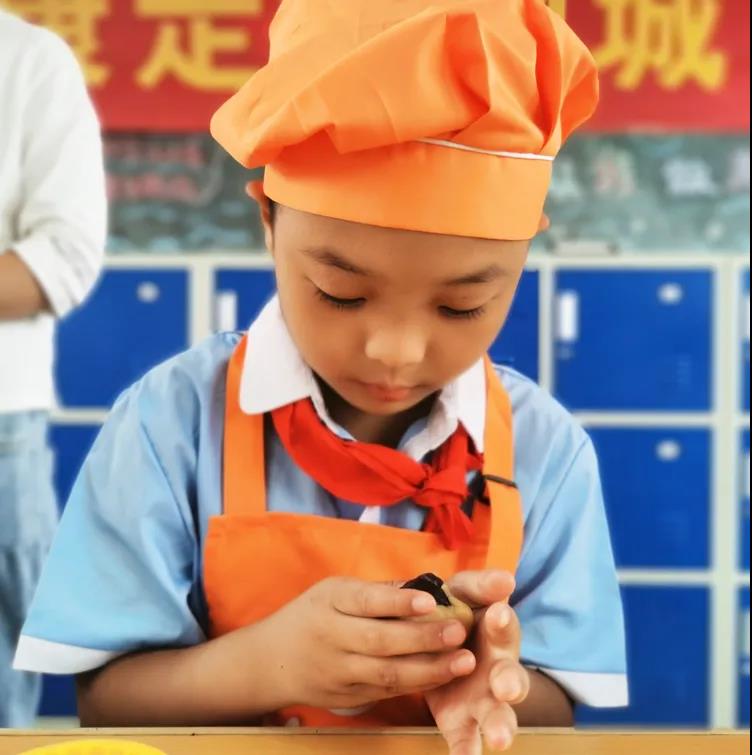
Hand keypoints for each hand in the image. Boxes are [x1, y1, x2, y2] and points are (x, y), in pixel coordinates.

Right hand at [265, 577, 477, 710]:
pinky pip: (386, 692)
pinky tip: (444, 676)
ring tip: (463, 661)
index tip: (430, 600)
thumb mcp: (334, 590)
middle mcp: (333, 638)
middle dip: (424, 638)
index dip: (398, 602)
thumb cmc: (311, 615)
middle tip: (459, 631)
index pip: (366, 601)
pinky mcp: (348, 698)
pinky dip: (417, 685)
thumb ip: (377, 591)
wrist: (271, 661)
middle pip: (380, 641)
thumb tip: (425, 586)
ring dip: (430, 669)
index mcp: (330, 603)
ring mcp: (339, 673)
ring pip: (387, 674)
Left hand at [426, 571, 528, 753]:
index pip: (505, 627)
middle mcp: (497, 670)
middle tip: (505, 687)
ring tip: (499, 739)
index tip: (498, 614)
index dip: (503, 622)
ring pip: (497, 715)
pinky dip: (466, 753)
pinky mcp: (461, 721)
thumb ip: (481, 586)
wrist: (431, 644)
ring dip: (500, 726)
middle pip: (511, 679)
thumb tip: (506, 578)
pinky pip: (466, 741)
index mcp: (497, 635)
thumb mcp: (463, 592)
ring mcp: (482, 699)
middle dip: (510, 683)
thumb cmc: (455, 614)